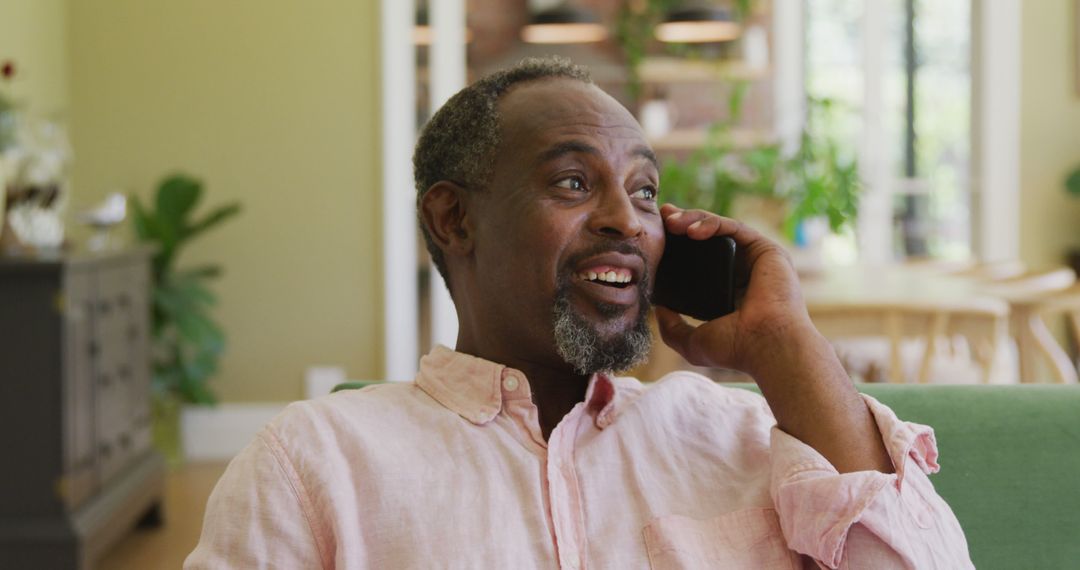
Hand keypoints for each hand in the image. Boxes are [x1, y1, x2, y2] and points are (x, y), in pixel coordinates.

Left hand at [655, 205, 892, 473]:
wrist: (768, 345)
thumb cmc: (736, 349)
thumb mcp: (692, 342)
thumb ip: (672, 328)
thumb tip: (659, 309)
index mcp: (725, 292)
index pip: (698, 260)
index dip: (677, 245)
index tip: (657, 233)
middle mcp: (741, 273)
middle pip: (708, 239)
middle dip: (683, 222)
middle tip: (662, 217)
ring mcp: (754, 261)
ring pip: (720, 229)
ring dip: (694, 219)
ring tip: (672, 223)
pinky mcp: (766, 250)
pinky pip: (735, 228)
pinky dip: (712, 224)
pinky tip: (692, 231)